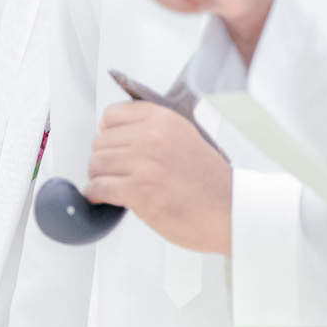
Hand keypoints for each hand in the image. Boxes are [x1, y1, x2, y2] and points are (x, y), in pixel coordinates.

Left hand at [84, 101, 231, 252]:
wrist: (229, 211)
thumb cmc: (210, 183)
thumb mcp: (186, 139)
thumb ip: (154, 132)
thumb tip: (116, 134)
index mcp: (164, 120)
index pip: (112, 115)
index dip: (108, 134)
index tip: (112, 145)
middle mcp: (153, 137)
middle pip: (101, 142)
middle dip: (104, 159)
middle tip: (115, 172)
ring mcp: (145, 163)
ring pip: (96, 164)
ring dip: (99, 178)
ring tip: (111, 185)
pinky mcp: (138, 191)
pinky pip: (99, 187)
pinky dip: (96, 194)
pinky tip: (105, 198)